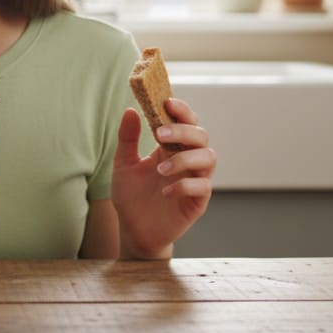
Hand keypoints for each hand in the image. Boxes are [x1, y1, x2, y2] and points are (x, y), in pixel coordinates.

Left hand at [111, 98, 215, 258]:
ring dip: (185, 158)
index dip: (181, 110)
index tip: (167, 102)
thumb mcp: (123, 164)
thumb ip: (127, 138)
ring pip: (209, 158)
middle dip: (183, 130)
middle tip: (159, 134)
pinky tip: (165, 191)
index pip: (186, 121)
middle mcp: (187, 160)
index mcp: (171, 148)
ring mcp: (195, 180)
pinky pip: (202, 187)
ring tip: (160, 169)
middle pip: (201, 135)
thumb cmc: (130, 196)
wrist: (132, 230)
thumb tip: (130, 110)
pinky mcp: (197, 202)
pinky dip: (185, 185)